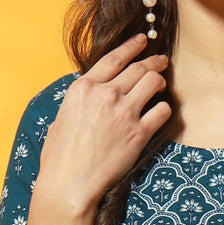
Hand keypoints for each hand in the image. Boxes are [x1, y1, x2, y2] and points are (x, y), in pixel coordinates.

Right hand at [35, 33, 171, 217]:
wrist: (69, 184)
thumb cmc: (59, 158)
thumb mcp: (61, 119)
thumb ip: (78, 104)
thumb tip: (87, 101)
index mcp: (83, 88)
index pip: (113, 58)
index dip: (131, 46)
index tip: (141, 40)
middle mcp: (105, 94)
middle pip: (138, 68)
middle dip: (153, 61)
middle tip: (161, 61)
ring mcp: (124, 112)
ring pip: (153, 83)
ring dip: (160, 81)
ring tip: (162, 84)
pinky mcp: (139, 133)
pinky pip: (162, 111)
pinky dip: (164, 110)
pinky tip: (162, 113)